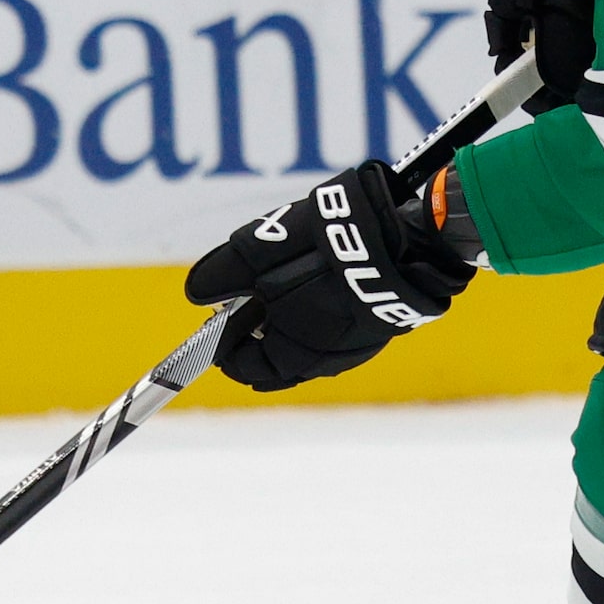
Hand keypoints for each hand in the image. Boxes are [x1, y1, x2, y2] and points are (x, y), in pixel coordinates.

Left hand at [183, 162, 475, 391]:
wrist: (407, 237)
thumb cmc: (327, 245)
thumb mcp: (261, 249)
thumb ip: (224, 273)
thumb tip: (197, 293)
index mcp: (291, 349)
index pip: (244, 366)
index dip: (223, 344)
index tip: (217, 318)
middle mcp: (324, 359)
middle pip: (278, 365)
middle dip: (256, 340)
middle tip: (247, 307)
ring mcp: (357, 347)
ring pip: (310, 352)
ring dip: (290, 331)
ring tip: (282, 295)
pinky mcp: (380, 328)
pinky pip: (340, 337)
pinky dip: (321, 323)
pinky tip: (320, 294)